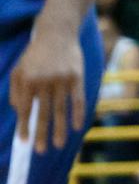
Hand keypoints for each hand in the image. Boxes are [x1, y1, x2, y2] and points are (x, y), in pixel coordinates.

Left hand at [9, 23, 85, 153]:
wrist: (57, 32)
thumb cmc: (36, 54)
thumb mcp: (19, 69)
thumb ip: (16, 91)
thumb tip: (20, 112)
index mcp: (27, 80)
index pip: (25, 109)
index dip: (24, 126)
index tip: (24, 142)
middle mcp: (44, 81)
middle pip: (43, 112)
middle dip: (41, 133)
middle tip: (40, 151)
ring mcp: (62, 79)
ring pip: (60, 109)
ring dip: (59, 129)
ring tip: (58, 145)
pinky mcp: (77, 76)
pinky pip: (78, 99)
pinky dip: (77, 114)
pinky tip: (77, 127)